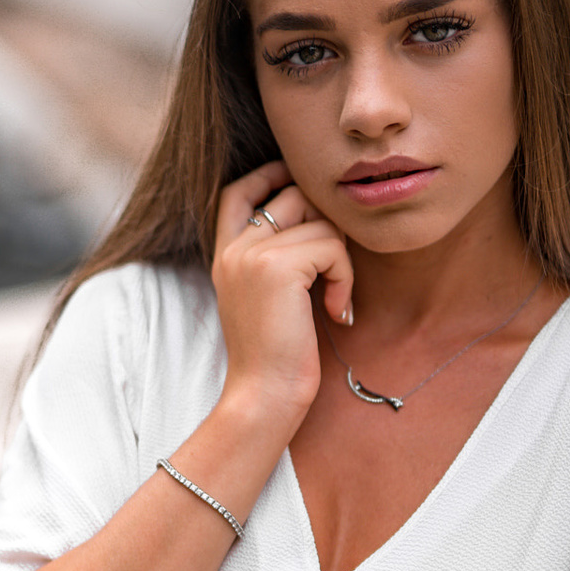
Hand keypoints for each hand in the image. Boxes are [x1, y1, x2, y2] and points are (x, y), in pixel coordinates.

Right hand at [211, 160, 352, 428]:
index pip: (237, 191)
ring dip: (341, 259)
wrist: (264, 394)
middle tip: (334, 269)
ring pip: (320, 220)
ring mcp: (251, 254)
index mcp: (224, 255)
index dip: (270, 176)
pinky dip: (346, 278)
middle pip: (292, 195)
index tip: (303, 191)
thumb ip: (274, 257)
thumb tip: (319, 216)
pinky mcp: (277, 267)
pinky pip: (332, 247)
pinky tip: (337, 312)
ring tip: (335, 298)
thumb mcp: (264, 297)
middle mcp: (233, 248)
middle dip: (326, 224)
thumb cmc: (273, 355)